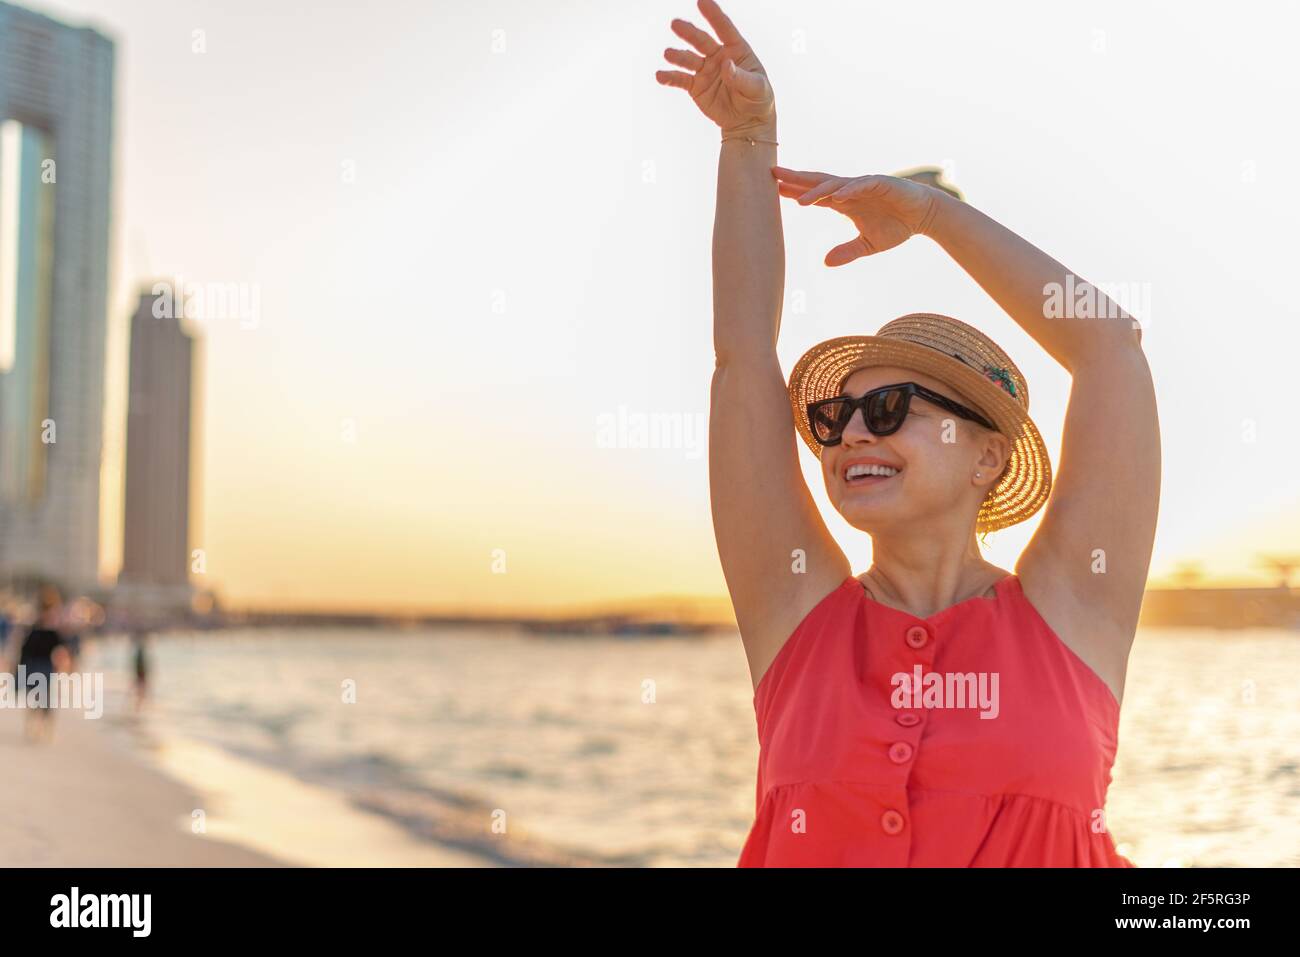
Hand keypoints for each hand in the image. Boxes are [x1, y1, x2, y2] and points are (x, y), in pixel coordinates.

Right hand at [655, 0, 775, 136]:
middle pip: (702, 41)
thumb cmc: (757, 99)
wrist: (747, 121)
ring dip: (678, 56)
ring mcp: (705, 70)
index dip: (713, 15)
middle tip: (676, 24)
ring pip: (689, 59)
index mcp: (736, 50)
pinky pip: (680, 80)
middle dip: (689, 32)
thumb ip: (741, 77)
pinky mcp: (696, 86)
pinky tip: (660, 75)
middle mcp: (718, 56)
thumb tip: (725, 64)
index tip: (702, 1)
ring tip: (668, 53)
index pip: (724, 29)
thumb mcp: (757, 88)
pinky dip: (670, 77)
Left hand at [771, 167, 949, 265]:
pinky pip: (862, 185)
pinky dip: (849, 190)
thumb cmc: (897, 226)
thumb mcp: (868, 245)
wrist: (924, 216)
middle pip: (818, 182)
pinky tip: (835, 196)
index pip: (815, 194)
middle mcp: (850, 190)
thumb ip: (847, 252)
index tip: (775, 190)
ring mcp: (865, 185)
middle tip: (773, 175)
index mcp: (845, 202)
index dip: (795, 191)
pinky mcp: (882, 184)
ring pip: (836, 184)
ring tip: (800, 200)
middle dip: (796, 179)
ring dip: (817, 191)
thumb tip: (826, 262)